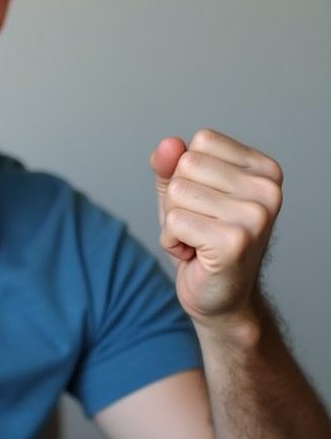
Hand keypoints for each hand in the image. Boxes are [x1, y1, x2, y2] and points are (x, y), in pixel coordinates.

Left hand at [150, 129, 283, 329]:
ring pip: (177, 192)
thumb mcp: (181, 192)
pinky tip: (195, 255)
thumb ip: (170, 165)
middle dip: (177, 198)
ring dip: (173, 222)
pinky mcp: (235, 241)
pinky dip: (172, 241)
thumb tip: (168, 143)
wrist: (219, 297)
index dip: (187, 172)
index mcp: (264, 169)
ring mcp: (255, 216)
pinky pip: (174, 222)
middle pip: (186, 165)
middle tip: (200, 225)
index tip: (205, 203)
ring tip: (198, 240)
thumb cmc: (201, 239)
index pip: (202, 141)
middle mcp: (268, 189)